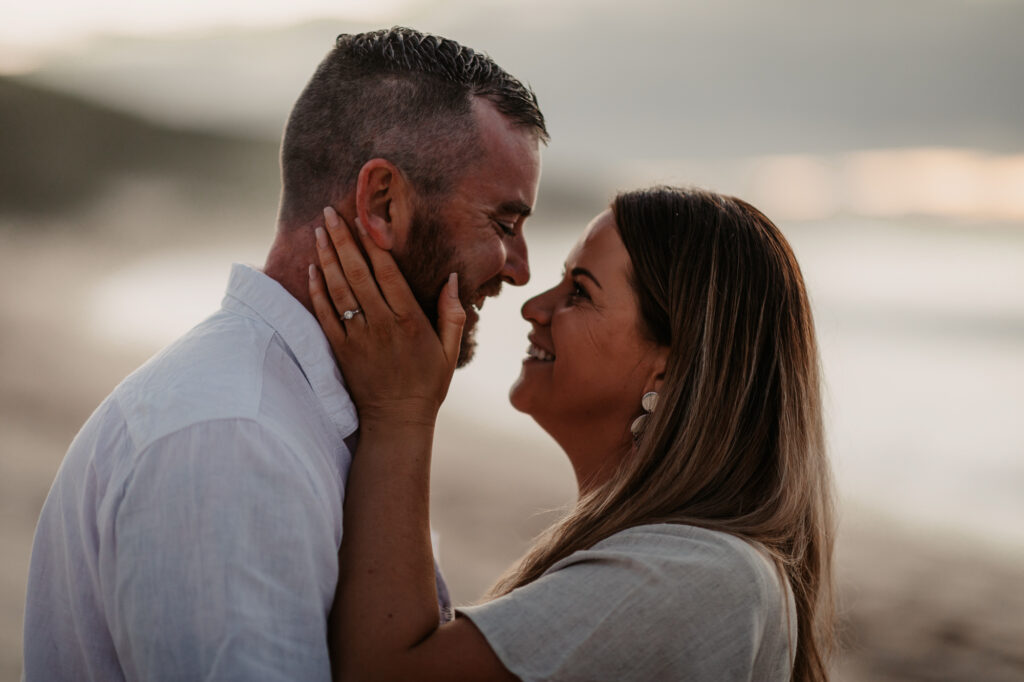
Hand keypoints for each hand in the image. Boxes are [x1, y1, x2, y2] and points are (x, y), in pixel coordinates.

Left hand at [308, 207, 464, 428]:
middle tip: (330, 212)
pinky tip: (312, 268)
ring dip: (326, 257)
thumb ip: (452, 313)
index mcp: (410, 320)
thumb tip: (452, 278)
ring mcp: (358, 336)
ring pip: (338, 289)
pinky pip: (325, 314)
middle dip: (342, 239)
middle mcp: (382, 324)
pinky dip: (317, 290)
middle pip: (358, 273)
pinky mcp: (340, 349)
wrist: (396, 420)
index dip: (374, 243)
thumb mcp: (450, 350)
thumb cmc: (427, 383)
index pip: (388, 273)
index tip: (364, 218)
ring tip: (318, 231)